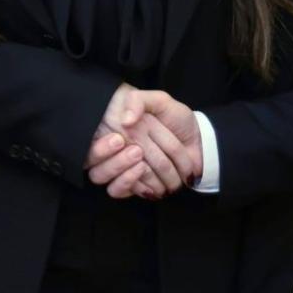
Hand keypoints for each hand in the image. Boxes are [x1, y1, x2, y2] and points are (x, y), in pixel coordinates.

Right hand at [86, 85, 202, 198]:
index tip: (118, 141)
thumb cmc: (177, 118)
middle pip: (101, 168)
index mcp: (117, 130)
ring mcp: (123, 170)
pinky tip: (151, 183)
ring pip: (111, 182)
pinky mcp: (133, 184)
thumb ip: (140, 101)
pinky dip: (136, 188)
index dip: (100, 149)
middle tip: (137, 152)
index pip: (94, 147)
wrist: (198, 139)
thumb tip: (126, 119)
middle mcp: (115, 152)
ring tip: (147, 165)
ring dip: (132, 175)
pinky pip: (122, 192)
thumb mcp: (161, 101)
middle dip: (119, 162)